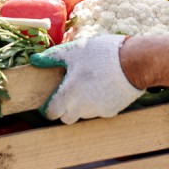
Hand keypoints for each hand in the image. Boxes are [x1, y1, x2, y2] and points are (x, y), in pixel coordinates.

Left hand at [29, 35, 144, 123]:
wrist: (134, 63)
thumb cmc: (100, 55)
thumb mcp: (73, 51)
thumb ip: (51, 58)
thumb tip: (34, 60)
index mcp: (68, 95)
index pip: (50, 113)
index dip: (47, 107)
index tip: (49, 99)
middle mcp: (81, 108)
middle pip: (66, 117)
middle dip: (64, 108)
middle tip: (68, 90)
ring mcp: (97, 112)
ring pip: (82, 114)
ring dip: (80, 105)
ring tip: (87, 84)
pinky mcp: (111, 112)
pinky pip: (98, 111)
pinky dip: (96, 103)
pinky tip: (102, 87)